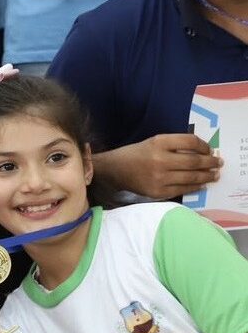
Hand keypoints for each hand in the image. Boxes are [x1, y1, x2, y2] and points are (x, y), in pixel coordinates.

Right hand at [104, 133, 221, 198]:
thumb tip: (201, 152)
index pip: (190, 141)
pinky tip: (201, 184)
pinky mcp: (157, 191)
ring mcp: (159, 177)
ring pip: (191, 177)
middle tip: (218, 163)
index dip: (204, 146)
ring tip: (214, 175)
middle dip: (210, 162)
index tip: (209, 150)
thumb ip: (174, 145)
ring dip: (207, 176)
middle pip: (194, 161)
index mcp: (158, 142)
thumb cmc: (135, 154)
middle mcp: (160, 159)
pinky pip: (183, 189)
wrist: (113, 170)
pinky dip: (195, 187)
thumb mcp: (153, 142)